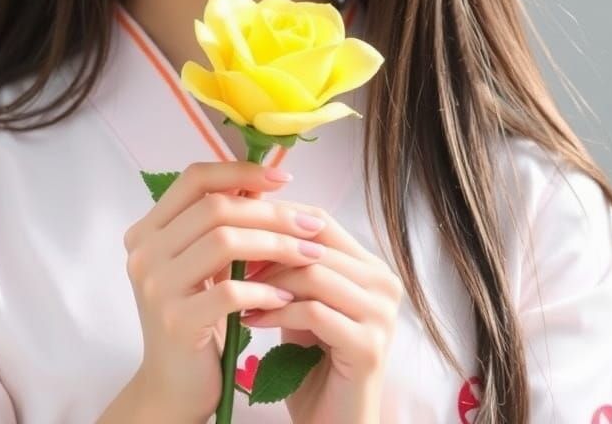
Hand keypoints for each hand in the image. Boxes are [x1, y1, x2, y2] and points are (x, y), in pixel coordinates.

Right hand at [122, 161, 328, 422]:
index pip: (194, 178)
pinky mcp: (175, 321)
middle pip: (215, 208)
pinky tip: (286, 296)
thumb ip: (221, 225)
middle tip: (311, 225)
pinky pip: (229, 292)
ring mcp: (155, 286)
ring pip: (224, 242)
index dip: (240, 171)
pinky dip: (264, 289)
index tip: (283, 178)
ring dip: (276, 245)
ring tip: (309, 254)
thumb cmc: (198, 316)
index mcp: (148, 229)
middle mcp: (143, 252)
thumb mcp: (203, 264)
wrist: (173, 387)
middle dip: (271, 213)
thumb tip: (266, 182)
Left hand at [238, 200, 403, 423]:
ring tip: (235, 291)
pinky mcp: (369, 345)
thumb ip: (288, 263)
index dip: (275, 220)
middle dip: (267, 250)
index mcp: (371, 268)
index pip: (320, 221)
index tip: (234, 229)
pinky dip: (276, 312)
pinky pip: (313, 312)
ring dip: (268, 282)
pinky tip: (249, 320)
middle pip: (316, 244)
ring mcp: (382, 314)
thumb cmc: (310, 360)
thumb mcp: (298, 300)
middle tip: (227, 260)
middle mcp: (384, 284)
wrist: (331, 423)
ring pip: (315, 274)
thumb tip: (246, 210)